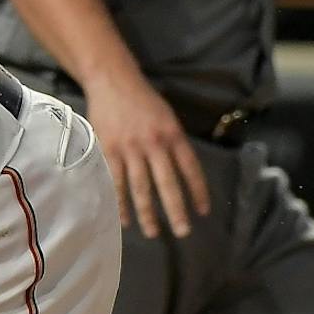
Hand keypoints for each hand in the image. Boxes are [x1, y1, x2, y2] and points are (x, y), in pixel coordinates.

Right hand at [83, 65, 210, 239]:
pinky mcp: (109, 151)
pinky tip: (125, 220)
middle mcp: (154, 143)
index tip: (203, 211)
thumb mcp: (168, 116)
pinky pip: (116, 183)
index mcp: (173, 134)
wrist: (112, 81)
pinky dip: (120, 203)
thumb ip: (175, 142)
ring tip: (153, 233)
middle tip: (183, 232)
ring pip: (140, 188)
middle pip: (167, 183)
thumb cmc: (143, 100)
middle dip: (176, 210)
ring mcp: (130, 148)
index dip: (199, 191)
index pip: (190, 168)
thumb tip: (184, 172)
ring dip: (147, 213)